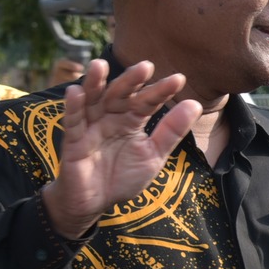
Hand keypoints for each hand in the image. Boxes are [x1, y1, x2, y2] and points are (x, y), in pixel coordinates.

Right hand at [42, 58, 200, 237]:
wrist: (95, 203)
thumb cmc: (122, 177)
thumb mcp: (153, 156)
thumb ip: (171, 132)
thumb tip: (194, 103)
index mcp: (131, 120)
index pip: (147, 102)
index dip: (160, 91)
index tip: (179, 79)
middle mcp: (110, 118)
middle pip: (120, 94)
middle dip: (131, 81)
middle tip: (145, 66)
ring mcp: (91, 127)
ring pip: (93, 100)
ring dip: (94, 83)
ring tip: (99, 65)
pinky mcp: (73, 140)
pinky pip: (73, 121)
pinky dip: (73, 107)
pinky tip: (75, 91)